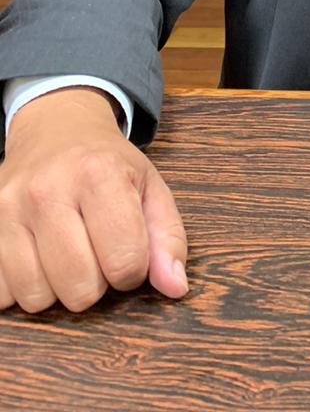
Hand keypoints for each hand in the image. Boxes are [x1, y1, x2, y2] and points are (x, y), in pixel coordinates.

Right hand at [0, 87, 187, 312]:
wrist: (56, 129)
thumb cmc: (108, 164)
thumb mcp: (151, 187)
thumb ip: (169, 238)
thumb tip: (175, 288)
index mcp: (100, 174)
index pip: (125, 261)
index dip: (133, 270)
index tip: (129, 252)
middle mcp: (48, 189)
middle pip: (79, 287)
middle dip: (96, 283)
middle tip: (96, 253)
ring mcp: (8, 209)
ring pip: (37, 297)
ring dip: (58, 288)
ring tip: (67, 254)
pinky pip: (2, 294)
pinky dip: (23, 287)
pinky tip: (38, 257)